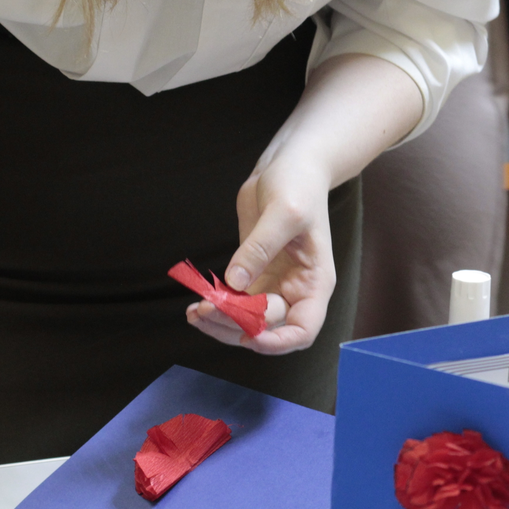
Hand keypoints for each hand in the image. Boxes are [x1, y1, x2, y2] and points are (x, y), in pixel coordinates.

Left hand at [186, 155, 335, 354]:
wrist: (289, 166)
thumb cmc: (299, 186)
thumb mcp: (284, 213)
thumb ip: (259, 248)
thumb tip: (234, 284)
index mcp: (314, 282)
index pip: (302, 330)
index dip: (277, 342)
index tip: (247, 335)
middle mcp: (295, 290)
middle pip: (267, 329)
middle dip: (236, 326)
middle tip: (205, 310)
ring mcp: (273, 283)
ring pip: (246, 321)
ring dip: (220, 322)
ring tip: (194, 312)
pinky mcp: (253, 273)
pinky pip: (234, 301)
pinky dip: (216, 306)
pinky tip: (196, 300)